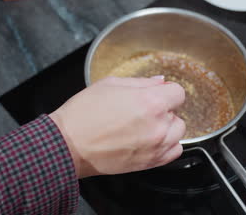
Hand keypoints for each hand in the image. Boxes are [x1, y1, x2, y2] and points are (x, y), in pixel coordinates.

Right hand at [49, 76, 185, 178]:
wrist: (68, 144)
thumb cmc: (83, 114)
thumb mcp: (109, 84)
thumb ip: (140, 82)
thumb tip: (159, 82)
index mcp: (150, 101)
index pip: (178, 92)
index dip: (166, 91)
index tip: (157, 94)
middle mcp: (158, 125)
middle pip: (177, 113)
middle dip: (163, 109)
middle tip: (142, 111)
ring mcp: (156, 146)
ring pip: (178, 133)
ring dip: (166, 127)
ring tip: (144, 127)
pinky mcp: (150, 163)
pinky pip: (173, 152)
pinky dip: (166, 145)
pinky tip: (149, 140)